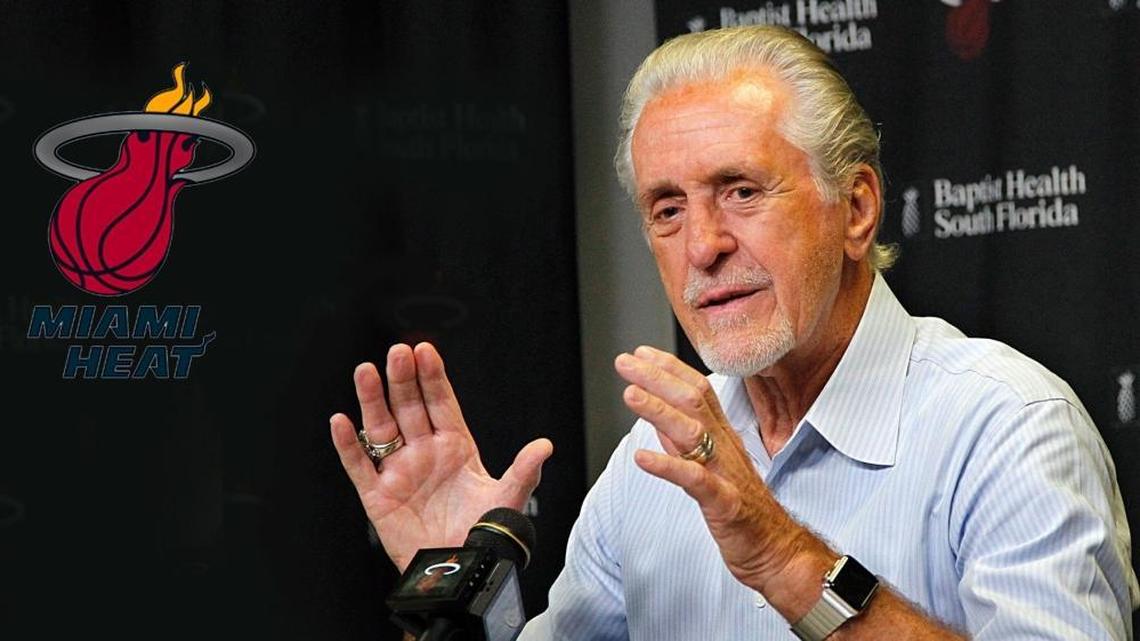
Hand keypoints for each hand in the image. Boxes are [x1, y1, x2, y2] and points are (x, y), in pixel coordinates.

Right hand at [330, 342, 552, 571]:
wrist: (461, 570)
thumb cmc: (484, 534)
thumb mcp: (507, 500)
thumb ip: (523, 471)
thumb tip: (544, 446)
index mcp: (455, 447)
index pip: (441, 403)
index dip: (432, 377)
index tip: (425, 351)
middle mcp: (424, 452)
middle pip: (408, 407)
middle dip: (402, 379)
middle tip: (398, 353)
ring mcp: (399, 471)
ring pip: (381, 428)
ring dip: (372, 400)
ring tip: (366, 372)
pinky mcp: (378, 496)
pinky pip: (358, 466)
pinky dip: (347, 445)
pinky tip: (340, 422)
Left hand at [614, 346, 830, 600]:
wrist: (777, 551)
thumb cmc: (741, 508)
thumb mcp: (709, 467)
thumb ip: (684, 442)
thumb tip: (657, 418)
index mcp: (722, 436)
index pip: (697, 390)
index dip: (669, 369)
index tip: (641, 353)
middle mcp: (724, 447)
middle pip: (692, 401)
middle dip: (657, 378)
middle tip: (626, 362)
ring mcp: (725, 472)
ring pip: (693, 433)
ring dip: (660, 411)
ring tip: (631, 394)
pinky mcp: (724, 502)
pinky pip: (696, 480)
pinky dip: (667, 466)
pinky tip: (642, 458)